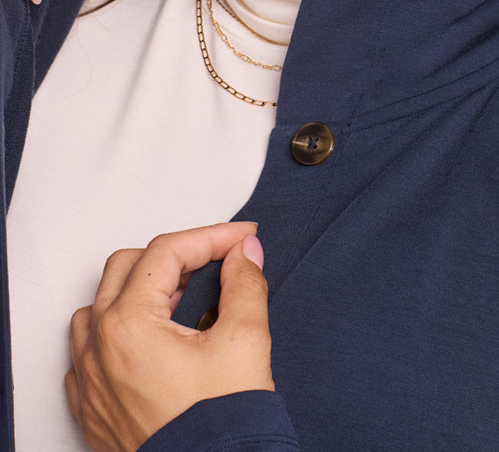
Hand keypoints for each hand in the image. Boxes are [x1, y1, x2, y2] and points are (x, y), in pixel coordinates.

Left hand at [66, 223, 273, 451]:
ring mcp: (89, 381)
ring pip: (99, 307)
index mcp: (130, 325)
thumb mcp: (246, 341)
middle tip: (214, 264)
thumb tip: (244, 253)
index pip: (167, 252)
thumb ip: (245, 284)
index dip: (211, 237)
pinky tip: (153, 340)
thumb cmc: (222, 426)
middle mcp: (98, 348)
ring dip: (138, 291)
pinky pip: (88, 351)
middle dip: (174, 257)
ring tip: (181, 300)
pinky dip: (118, 332)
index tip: (242, 239)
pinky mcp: (91, 409)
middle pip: (126, 267)